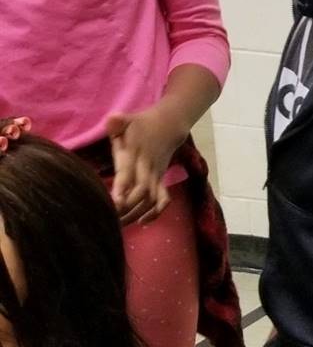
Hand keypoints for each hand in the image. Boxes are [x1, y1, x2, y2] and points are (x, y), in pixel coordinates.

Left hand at [104, 102, 189, 224]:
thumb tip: (111, 121)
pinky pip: (162, 199)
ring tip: (119, 227)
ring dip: (136, 214)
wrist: (169, 125)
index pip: (129, 173)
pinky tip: (143, 222)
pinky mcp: (161, 179)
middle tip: (109, 222)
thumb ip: (117, 122)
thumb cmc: (140, 124)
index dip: (123, 188)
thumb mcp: (127, 119)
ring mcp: (156, 175)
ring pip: (150, 199)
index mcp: (135, 153)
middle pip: (140, 193)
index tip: (116, 203)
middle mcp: (147, 167)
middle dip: (127, 209)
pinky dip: (156, 212)